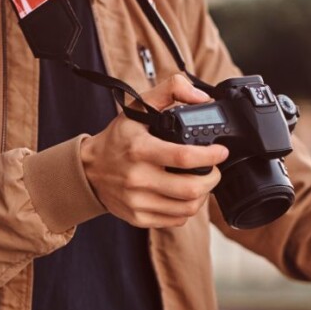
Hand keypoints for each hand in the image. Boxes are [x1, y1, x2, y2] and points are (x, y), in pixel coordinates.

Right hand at [81, 74, 229, 227]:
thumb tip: (201, 97)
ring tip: (201, 182)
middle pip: (191, 189)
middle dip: (212, 179)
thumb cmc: (118, 139)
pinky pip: (176, 220)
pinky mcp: (139, 218)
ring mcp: (138, 201)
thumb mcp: (138, 107)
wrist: (89, 170)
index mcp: (140, 150)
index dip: (210, 156)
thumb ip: (170, 90)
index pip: (184, 157)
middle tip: (214, 169)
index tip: (221, 152)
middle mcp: (137, 178)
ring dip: (203, 195)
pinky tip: (184, 195)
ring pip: (187, 208)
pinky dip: (187, 209)